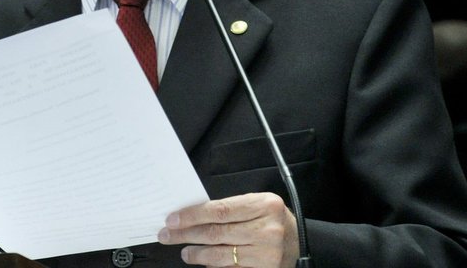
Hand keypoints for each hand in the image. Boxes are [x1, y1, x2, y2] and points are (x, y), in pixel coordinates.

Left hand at [157, 192, 298, 266]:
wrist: (298, 242)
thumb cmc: (271, 219)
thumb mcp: (257, 204)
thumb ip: (231, 208)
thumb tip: (194, 216)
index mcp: (264, 205)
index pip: (220, 210)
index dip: (193, 215)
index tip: (173, 219)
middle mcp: (267, 229)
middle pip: (217, 232)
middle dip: (187, 234)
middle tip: (168, 235)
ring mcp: (266, 252)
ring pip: (221, 254)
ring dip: (197, 253)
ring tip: (185, 251)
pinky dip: (214, 266)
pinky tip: (203, 262)